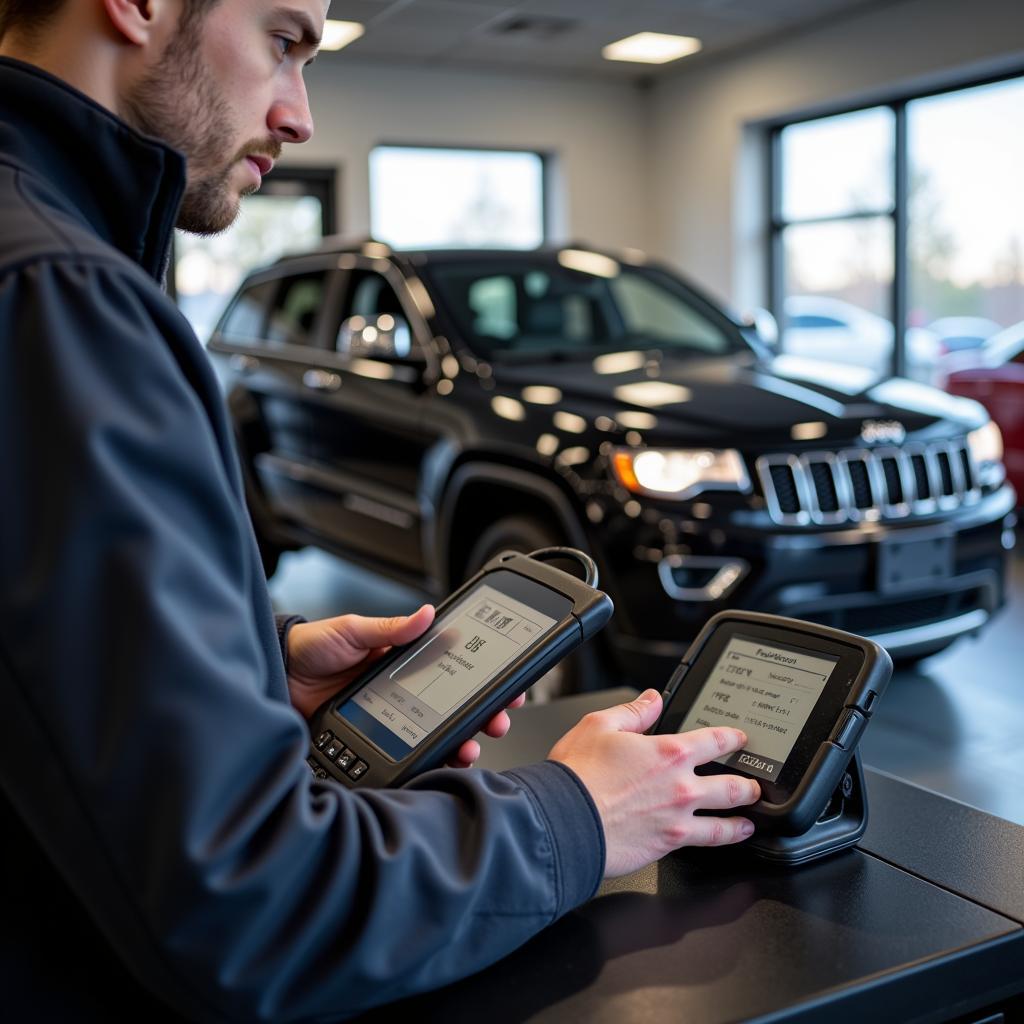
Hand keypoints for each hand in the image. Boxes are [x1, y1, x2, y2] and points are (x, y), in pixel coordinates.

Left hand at [285, 605, 522, 767]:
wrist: (277, 675)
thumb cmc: (313, 647)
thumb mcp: (353, 631)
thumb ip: (389, 628)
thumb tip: (425, 614)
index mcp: (404, 661)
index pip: (453, 670)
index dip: (483, 681)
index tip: (507, 687)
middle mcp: (404, 691)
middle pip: (454, 708)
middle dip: (482, 717)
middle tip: (496, 722)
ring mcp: (392, 718)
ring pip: (437, 736)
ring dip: (460, 744)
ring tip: (470, 749)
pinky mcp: (375, 739)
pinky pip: (407, 755)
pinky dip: (428, 763)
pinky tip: (440, 765)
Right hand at [548, 689, 760, 877]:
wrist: (565, 820)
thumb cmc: (577, 776)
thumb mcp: (599, 725)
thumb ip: (633, 712)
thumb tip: (652, 699)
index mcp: (668, 752)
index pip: (714, 741)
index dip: (732, 738)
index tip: (739, 738)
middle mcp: (681, 786)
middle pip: (731, 784)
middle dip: (748, 784)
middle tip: (754, 784)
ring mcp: (679, 818)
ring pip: (726, 820)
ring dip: (744, 817)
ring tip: (751, 818)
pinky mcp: (669, 845)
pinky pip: (707, 844)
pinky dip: (724, 841)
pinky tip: (726, 840)